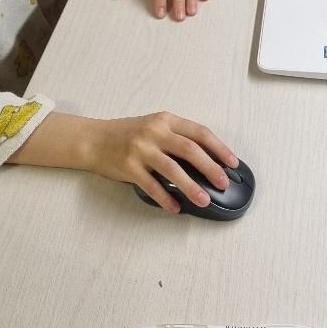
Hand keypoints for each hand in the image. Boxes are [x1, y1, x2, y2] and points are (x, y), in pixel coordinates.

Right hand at [83, 111, 237, 212]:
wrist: (94, 139)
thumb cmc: (127, 134)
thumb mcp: (154, 126)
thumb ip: (176, 137)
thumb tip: (207, 160)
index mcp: (165, 120)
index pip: (199, 132)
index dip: (218, 147)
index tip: (233, 162)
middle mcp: (154, 132)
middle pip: (189, 149)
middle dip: (210, 167)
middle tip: (223, 183)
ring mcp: (141, 149)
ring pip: (172, 169)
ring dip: (191, 186)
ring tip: (204, 200)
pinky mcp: (128, 167)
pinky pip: (151, 185)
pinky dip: (165, 198)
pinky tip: (176, 207)